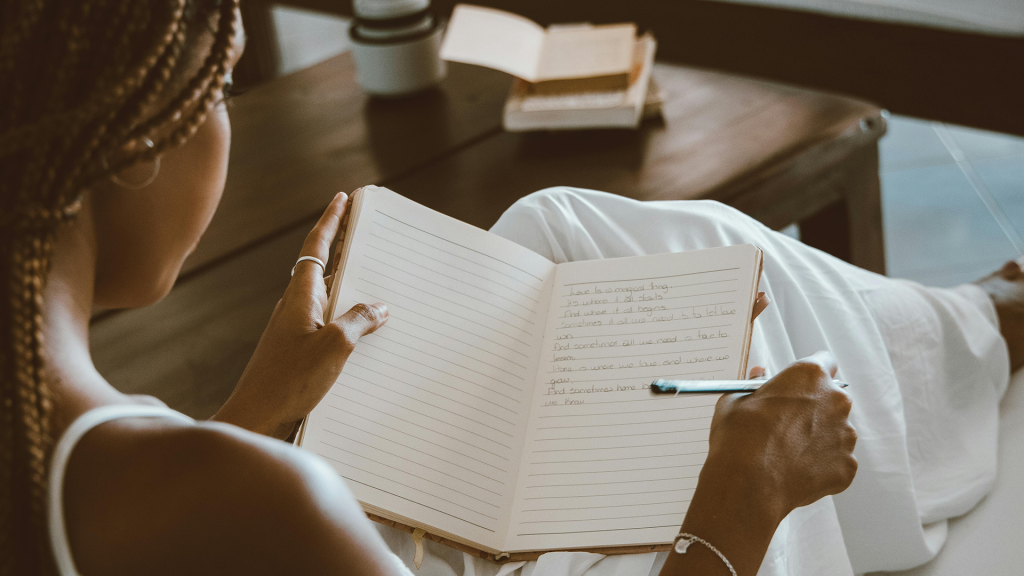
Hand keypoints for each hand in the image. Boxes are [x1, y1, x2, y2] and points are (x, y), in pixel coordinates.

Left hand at [213, 191, 388, 439]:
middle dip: (343, 245)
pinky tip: (365, 327)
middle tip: (364, 227)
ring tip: (376, 274)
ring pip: (326, 295)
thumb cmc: (289, 381)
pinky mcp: (298, 351)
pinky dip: (346, 314)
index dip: (331, 220)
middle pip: (322, 265)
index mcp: (301, 296)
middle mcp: (295, 306)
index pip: (317, 246)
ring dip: (348, 282)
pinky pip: (327, 322)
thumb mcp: (335, 346)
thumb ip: (360, 320)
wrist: (255, 418)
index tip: (343, 198)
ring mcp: (295, 329)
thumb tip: (380, 306)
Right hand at [662, 352, 855, 575]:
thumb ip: (754, 384)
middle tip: (787, 423)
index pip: (824, 361)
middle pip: (832, 398)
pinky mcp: (847, 466)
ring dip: (819, 437)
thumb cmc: (739, 438)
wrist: (748, 485)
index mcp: (809, 376)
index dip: (810, 374)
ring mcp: (845, 435)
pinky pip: (836, 461)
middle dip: (814, 408)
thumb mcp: (736, 400)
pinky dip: (821, 465)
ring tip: (788, 453)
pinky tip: (796, 471)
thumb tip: (760, 374)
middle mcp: (835, 401)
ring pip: (836, 431)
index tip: (800, 384)